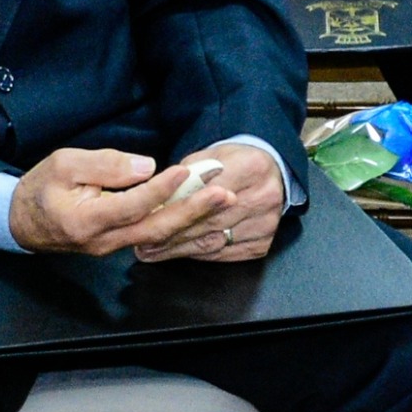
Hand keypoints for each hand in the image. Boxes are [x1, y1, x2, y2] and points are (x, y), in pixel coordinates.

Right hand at [0, 144, 236, 259]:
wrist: (20, 221)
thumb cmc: (39, 188)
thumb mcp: (63, 164)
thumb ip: (104, 165)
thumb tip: (146, 167)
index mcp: (86, 220)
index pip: (130, 205)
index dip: (159, 189)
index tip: (184, 172)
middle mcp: (103, 240)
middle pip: (156, 229)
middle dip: (193, 211)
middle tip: (223, 194)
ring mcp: (112, 247)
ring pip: (159, 237)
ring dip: (193, 219)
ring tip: (222, 201)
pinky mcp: (118, 244)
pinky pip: (154, 239)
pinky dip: (181, 228)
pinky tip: (204, 220)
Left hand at [153, 140, 289, 264]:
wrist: (270, 173)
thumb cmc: (233, 162)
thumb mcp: (209, 156)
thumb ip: (187, 175)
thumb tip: (159, 199)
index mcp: (250, 167)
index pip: (205, 193)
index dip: (173, 207)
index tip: (146, 216)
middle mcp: (263, 197)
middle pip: (209, 221)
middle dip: (172, 234)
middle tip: (141, 241)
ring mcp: (265, 223)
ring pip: (214, 242)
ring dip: (179, 249)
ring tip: (151, 250)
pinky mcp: (262, 243)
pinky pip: (224, 255)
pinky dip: (198, 255)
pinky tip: (178, 253)